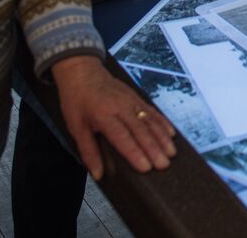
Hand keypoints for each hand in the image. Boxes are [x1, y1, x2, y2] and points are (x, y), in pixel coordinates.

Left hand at [52, 55, 176, 177]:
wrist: (82, 71)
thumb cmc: (77, 100)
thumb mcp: (76, 126)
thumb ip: (88, 151)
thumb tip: (98, 174)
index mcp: (103, 115)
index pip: (122, 137)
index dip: (134, 153)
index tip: (145, 167)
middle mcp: (120, 107)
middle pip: (140, 130)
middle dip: (154, 149)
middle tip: (164, 165)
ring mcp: (131, 101)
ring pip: (150, 121)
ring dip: (162, 138)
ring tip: (171, 153)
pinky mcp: (136, 97)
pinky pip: (152, 111)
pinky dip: (163, 123)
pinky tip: (171, 134)